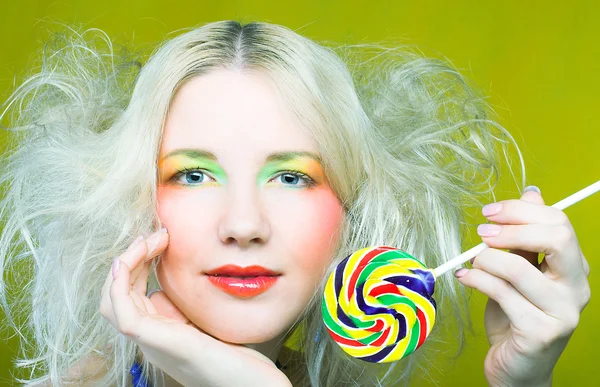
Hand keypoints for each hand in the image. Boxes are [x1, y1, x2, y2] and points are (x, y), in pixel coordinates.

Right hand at [99, 229, 291, 386]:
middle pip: (119, 295)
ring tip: (149, 240)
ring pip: (113, 300)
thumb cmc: (237, 357)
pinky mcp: (154, 341)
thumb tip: (171, 287)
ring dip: (126, 264)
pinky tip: (128, 261)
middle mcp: (151, 337)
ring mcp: (151, 340)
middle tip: (155, 235)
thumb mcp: (207, 322)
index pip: (133, 295)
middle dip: (132, 259)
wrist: (248, 384)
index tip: (160, 240)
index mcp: (162, 332)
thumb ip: (188, 308)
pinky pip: (121, 311)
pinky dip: (118, 283)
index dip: (140, 264)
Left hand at [454, 188, 590, 386]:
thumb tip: (533, 193)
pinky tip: (466, 279)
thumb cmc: (516, 315)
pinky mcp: (540, 332)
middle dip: (511, 230)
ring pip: (519, 269)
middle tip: (481, 234)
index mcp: (574, 267)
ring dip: (486, 260)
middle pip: (555, 238)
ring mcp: (562, 312)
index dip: (521, 211)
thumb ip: (526, 238)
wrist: (517, 366)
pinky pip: (502, 294)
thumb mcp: (521, 271)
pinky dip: (476, 281)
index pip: (559, 223)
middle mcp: (576, 288)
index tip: (489, 213)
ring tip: (472, 264)